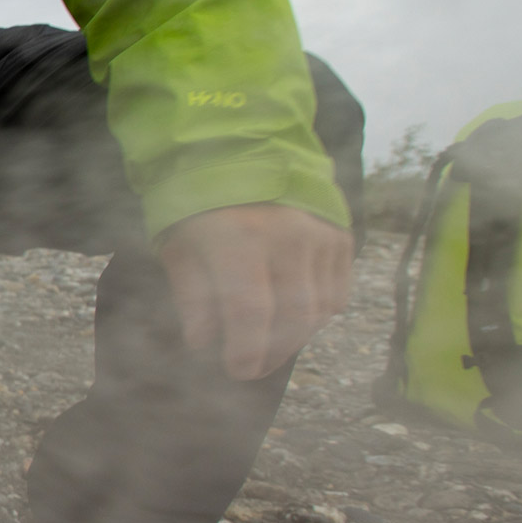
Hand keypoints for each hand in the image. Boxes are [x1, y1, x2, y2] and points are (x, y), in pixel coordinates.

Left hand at [158, 203, 353, 380]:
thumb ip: (192, 295)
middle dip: (271, 352)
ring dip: (295, 338)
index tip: (237, 371)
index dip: (246, 350)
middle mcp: (287, 238)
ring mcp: (320, 236)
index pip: (251, 311)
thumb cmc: (199, 204)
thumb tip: (203, 342)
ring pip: (319, 310)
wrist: (243, 150)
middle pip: (292, 317)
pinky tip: (293, 318)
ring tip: (269, 347)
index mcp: (239, 239)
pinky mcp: (341, 237)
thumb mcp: (179, 246)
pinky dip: (317, 314)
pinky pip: (337, 293)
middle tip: (252, 368)